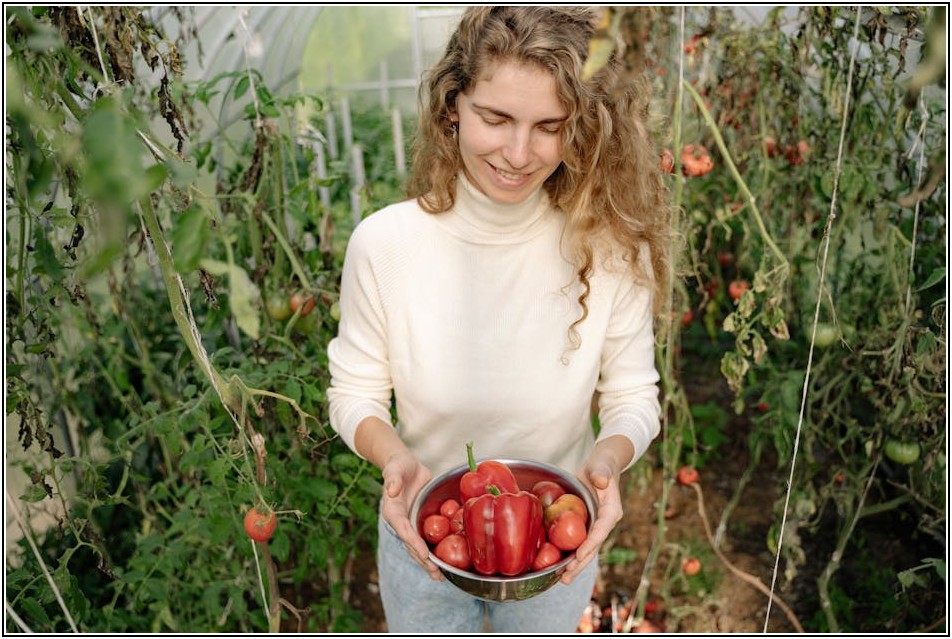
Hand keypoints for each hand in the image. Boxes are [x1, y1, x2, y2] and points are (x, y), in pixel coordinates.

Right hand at [380, 451, 442, 579]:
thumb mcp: (395, 469)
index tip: (424, 554)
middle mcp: (402, 522)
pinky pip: (428, 537)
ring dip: (429, 562)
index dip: (414, 543)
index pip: (404, 530)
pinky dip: (435, 550)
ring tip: (441, 577)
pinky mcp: (421, 521)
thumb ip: (393, 479)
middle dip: (423, 560)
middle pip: (412, 545)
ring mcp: (412, 523)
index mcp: (393, 512)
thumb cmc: (398, 466)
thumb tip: (392, 490)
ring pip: (420, 546)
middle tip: (436, 574)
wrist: (405, 465)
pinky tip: (446, 561)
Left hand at [559, 438, 629, 584]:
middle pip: (593, 547)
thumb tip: (601, 481)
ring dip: (575, 565)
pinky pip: (578, 542)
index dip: (590, 544)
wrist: (601, 467)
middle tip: (567, 577)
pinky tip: (558, 566)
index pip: (601, 531)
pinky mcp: (586, 526)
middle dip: (580, 563)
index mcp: (612, 512)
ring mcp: (595, 526)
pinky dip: (570, 554)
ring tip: (562, 580)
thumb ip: (601, 473)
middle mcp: (605, 523)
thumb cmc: (602, 465)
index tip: (578, 556)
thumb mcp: (602, 466)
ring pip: (586, 549)